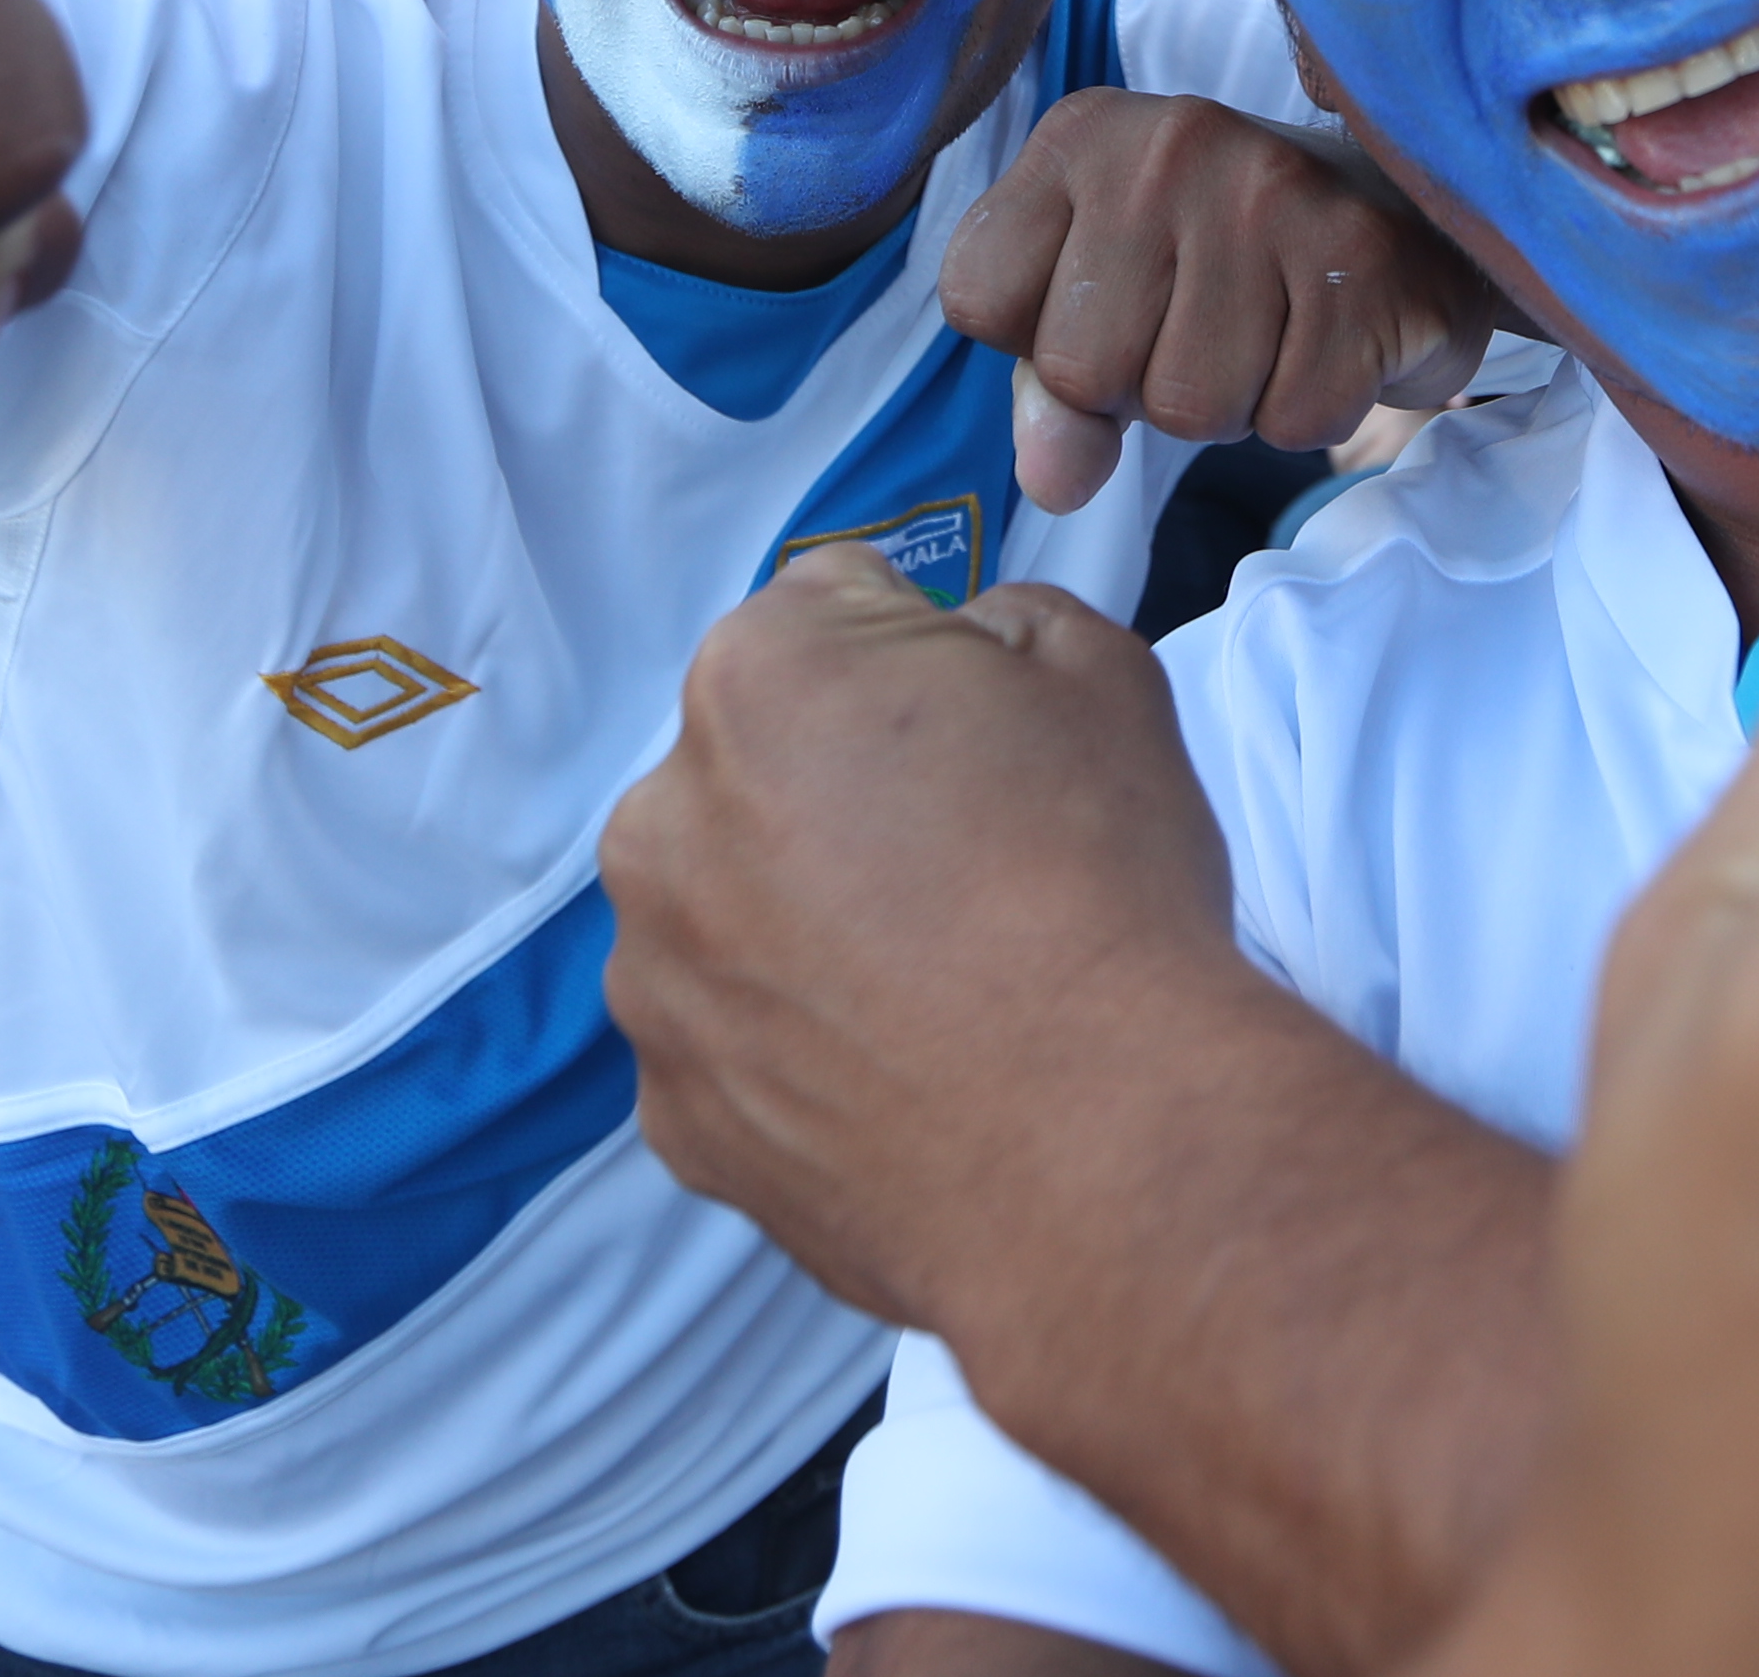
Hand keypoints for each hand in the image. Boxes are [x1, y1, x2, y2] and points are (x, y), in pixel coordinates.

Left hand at [604, 550, 1248, 1331]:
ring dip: (805, 926)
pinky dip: (802, 1054)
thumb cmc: (1103, 889)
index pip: (831, 611)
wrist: (1105, 1147)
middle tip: (970, 869)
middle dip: (842, 792)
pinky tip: (905, 1075)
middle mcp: (661, 820)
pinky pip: (735, 1049)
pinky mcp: (678, 1116)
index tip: (991, 737)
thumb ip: (1005, 620)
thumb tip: (967, 651)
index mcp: (755, 677)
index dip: (928, 662)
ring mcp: (654, 981)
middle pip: (759, 767)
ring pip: (731, 913)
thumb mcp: (1103, 673)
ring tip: (940, 989)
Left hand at [945, 92, 1506, 510]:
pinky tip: (1328, 341)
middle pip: (1082, 370)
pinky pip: (1293, 419)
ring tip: (1269, 332)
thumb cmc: (1231, 266)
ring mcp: (1271, 194)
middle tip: (1204, 328)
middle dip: (1138, 389)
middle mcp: (1167, 145)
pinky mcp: (1363, 259)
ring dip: (1231, 405)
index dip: (1038, 342)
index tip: (1112, 307)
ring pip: (1188, 407)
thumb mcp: (1111, 301)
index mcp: (1081, 137)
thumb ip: (1053, 392)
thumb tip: (1052, 482)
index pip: (977, 295)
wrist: (1414, 220)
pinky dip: (1309, 409)